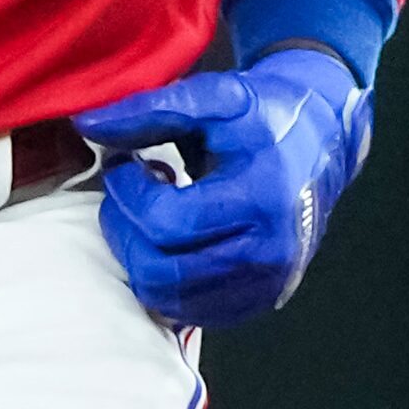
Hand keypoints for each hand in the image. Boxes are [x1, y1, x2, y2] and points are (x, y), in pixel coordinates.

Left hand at [72, 49, 372, 327]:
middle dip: (125, 229)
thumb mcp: (216, 96)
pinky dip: (162, 280)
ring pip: (168, 297)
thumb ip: (150, 109)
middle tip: (127, 193)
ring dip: (139, 256)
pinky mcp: (259, 299)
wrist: (322, 142)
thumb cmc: (266, 115)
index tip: (124, 166)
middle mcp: (269, 251)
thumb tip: (86, 124)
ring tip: (149, 214)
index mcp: (262, 197)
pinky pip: (189, 312)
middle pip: (161, 269)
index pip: (167, 221)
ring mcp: (266, 283)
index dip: (128, 194)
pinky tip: (168, 240)